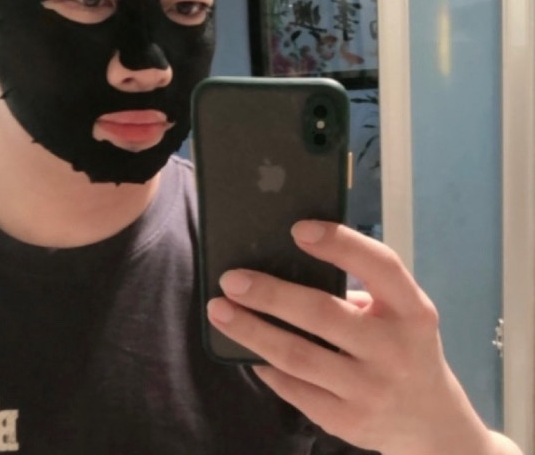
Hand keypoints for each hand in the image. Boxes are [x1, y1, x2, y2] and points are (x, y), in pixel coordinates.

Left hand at [206, 221, 518, 454]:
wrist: (432, 422)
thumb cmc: (402, 345)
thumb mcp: (400, 312)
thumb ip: (357, 288)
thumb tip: (281, 263)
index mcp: (412, 310)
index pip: (379, 266)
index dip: (340, 244)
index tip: (298, 229)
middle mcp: (394, 350)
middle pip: (322, 314)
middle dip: (269, 294)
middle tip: (230, 279)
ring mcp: (371, 390)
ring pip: (297, 356)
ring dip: (251, 331)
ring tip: (219, 310)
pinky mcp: (349, 422)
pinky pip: (295, 389)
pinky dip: (265, 366)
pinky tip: (245, 350)